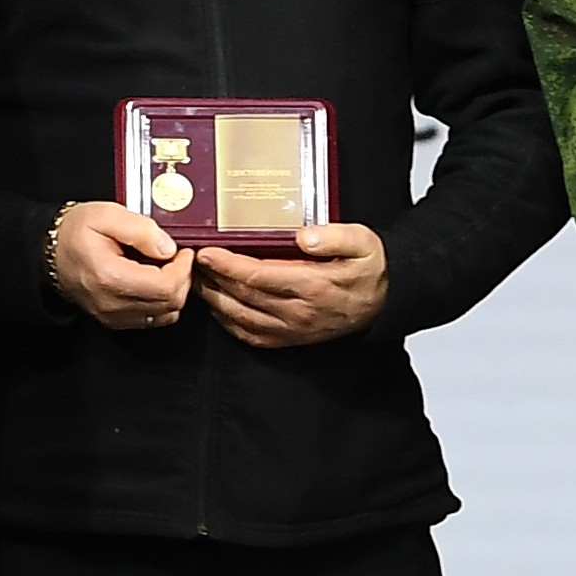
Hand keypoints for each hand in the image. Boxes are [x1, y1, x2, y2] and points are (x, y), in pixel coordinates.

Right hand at [47, 201, 195, 332]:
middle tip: (177, 257)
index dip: (183, 268)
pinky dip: (161, 301)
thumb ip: (141, 229)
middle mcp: (113, 303)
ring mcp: (113, 316)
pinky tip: (153, 281)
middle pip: (171, 303)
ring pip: (166, 314)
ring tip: (165, 268)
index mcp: (111, 277)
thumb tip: (168, 248)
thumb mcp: (107, 215)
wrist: (49, 253)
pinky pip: (152, 319)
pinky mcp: (114, 320)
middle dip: (182, 278)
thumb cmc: (75, 233)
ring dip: (173, 291)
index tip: (183, 250)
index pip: (167, 286)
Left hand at [199, 220, 390, 349]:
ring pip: (241, 319)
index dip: (227, 265)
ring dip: (215, 301)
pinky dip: (230, 324)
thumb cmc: (369, 268)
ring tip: (198, 281)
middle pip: (242, 297)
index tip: (206, 252)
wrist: (384, 302)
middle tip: (192, 262)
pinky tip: (219, 308)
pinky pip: (252, 336)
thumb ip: (335, 236)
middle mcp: (298, 312)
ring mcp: (293, 329)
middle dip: (213, 279)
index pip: (257, 276)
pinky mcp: (292, 339)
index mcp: (312, 285)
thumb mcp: (363, 242)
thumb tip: (304, 236)